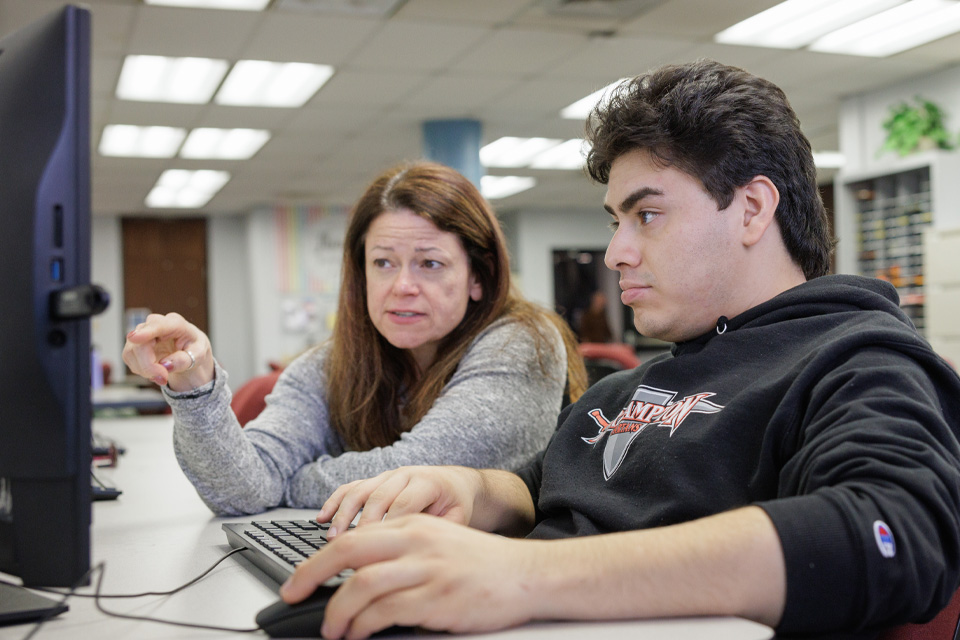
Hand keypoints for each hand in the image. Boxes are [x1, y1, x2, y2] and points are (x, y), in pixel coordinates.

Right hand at [122, 312, 213, 391]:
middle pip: (140, 342)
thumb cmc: (194, 349)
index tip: (135, 338)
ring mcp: (142, 332)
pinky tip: (155, 370)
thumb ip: (185, 360)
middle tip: (163, 379)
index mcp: (176, 323)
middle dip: (148, 365)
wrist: (189, 351)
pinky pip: (129, 358)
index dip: (146, 332)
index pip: (159, 325)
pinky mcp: (134, 343)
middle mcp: (156, 324)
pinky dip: (141, 369)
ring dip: (145, 369)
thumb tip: (166, 365)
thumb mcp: (199, 356)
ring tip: (163, 375)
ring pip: (131, 351)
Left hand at [281, 515, 539, 638]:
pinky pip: (386, 612)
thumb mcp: (437, 543)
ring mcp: (428, 569)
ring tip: (332, 630)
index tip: (298, 580)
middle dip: (311, 574)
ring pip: (363, 585)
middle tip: (292, 595)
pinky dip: (363, 625)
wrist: (527, 575)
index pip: (353, 536)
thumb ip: (400, 551)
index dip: (317, 559)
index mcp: (413, 525)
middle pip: (348, 550)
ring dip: (338, 612)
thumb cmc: (481, 564)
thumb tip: (354, 577)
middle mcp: (417, 541)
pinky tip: (359, 634)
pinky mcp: (438, 598)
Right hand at [317, 466, 482, 537]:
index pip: (404, 504)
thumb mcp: (459, 518)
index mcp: (428, 482)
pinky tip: (320, 518)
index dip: (389, 528)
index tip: (377, 553)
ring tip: (331, 539)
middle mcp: (405, 474)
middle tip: (350, 551)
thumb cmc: (457, 505)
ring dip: (343, 514)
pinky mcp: (375, 480)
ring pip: (360, 491)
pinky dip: (334, 501)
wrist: (457, 483)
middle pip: (378, 497)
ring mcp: (387, 476)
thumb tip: (419, 553)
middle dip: (362, 524)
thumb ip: (441, 531)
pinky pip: (351, 487)